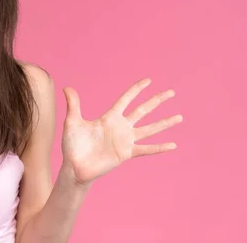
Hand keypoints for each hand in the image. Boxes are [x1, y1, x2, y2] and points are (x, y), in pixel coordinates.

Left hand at [60, 78, 182, 185]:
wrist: (75, 166)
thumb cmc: (73, 145)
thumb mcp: (72, 122)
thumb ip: (73, 105)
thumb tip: (67, 88)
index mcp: (109, 117)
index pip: (126, 99)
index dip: (137, 89)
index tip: (149, 80)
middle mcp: (121, 127)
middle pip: (143, 110)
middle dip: (156, 100)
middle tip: (171, 91)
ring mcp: (125, 140)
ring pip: (149, 128)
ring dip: (164, 123)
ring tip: (180, 117)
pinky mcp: (126, 153)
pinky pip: (146, 149)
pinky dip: (159, 147)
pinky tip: (172, 145)